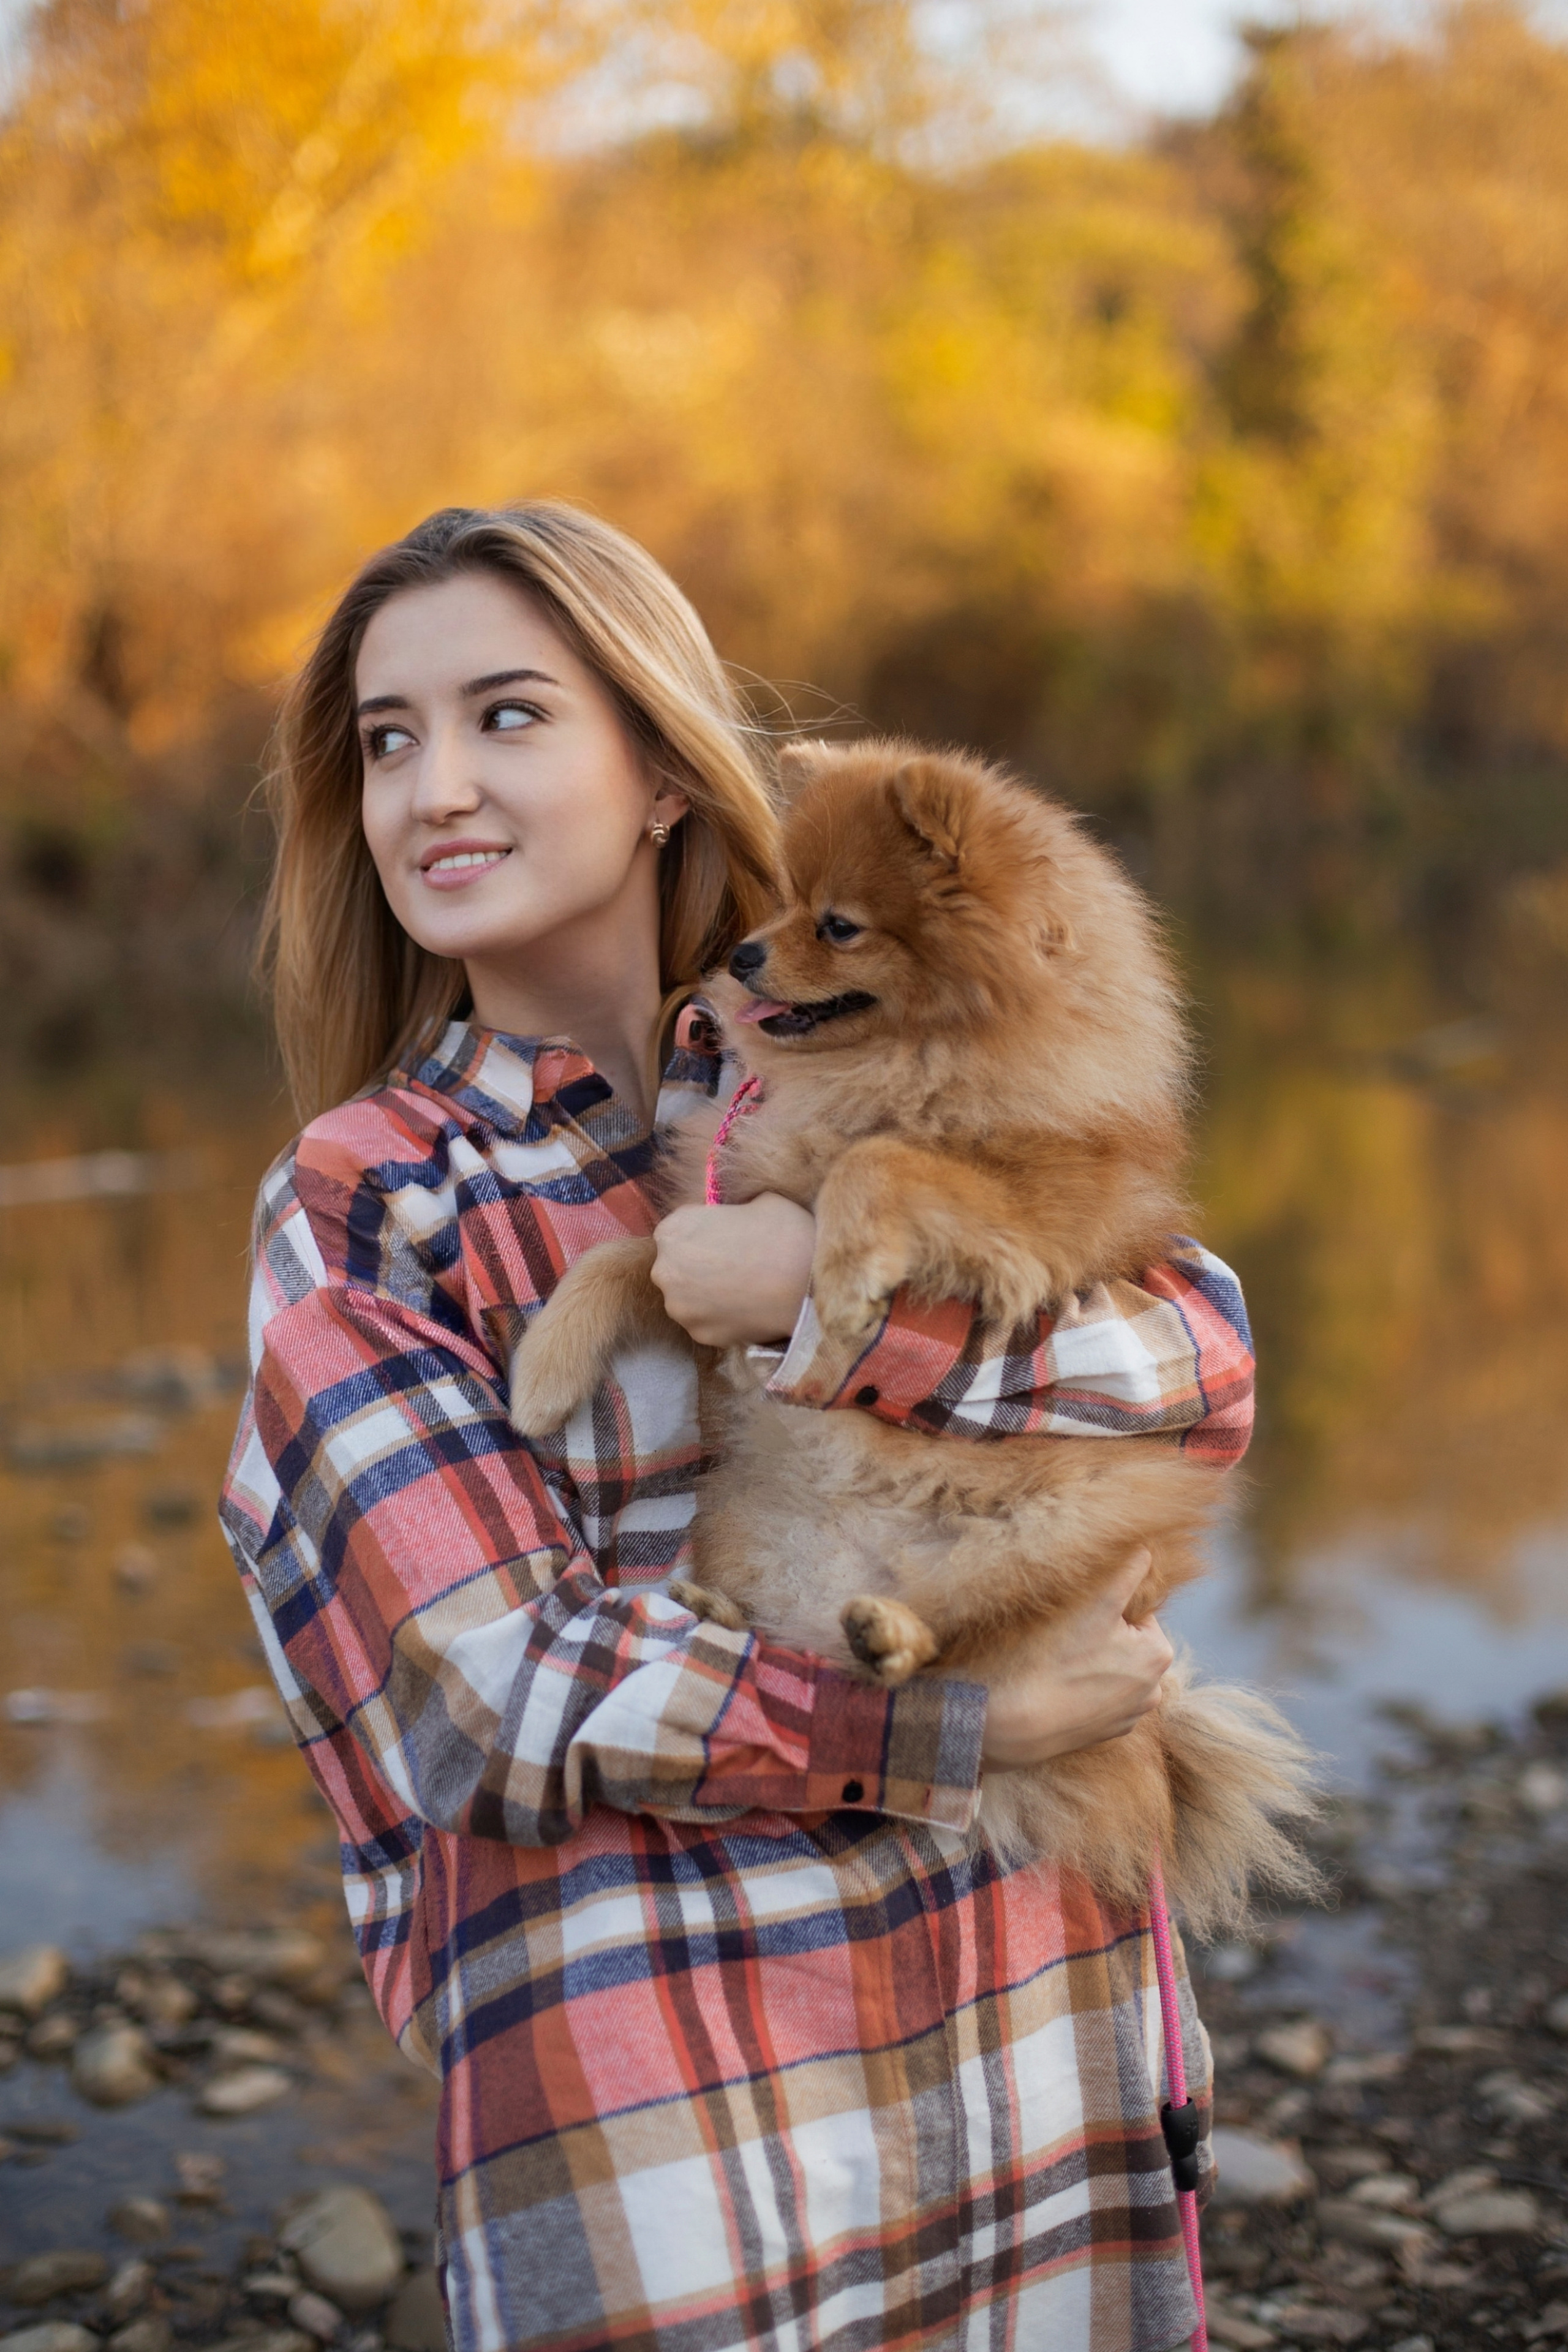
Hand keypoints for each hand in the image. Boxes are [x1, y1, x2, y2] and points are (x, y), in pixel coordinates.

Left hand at [651, 1193, 816, 1347]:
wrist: (808, 1284)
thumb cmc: (783, 1234)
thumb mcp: (758, 1202)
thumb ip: (733, 1211)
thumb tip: (737, 1215)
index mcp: (673, 1231)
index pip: (678, 1230)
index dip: (702, 1233)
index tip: (725, 1239)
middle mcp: (665, 1271)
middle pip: (677, 1267)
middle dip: (699, 1266)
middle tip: (735, 1265)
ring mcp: (680, 1308)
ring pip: (689, 1298)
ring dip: (707, 1294)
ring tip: (742, 1289)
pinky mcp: (700, 1335)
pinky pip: (707, 1322)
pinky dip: (721, 1316)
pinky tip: (746, 1308)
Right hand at [979, 1550, 1173, 1770]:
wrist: (1019, 1723)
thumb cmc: (1058, 1660)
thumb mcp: (1097, 1605)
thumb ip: (1128, 1572)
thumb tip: (1147, 1547)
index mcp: (1159, 1654)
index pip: (1136, 1613)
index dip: (1107, 1607)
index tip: (1080, 1615)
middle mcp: (1154, 1690)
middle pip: (1126, 1642)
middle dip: (1103, 1634)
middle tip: (1068, 1636)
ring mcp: (1129, 1716)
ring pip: (1112, 1669)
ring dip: (1094, 1661)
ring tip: (1062, 1661)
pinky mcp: (1106, 1733)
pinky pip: (1099, 1697)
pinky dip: (1085, 1688)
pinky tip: (1062, 1685)